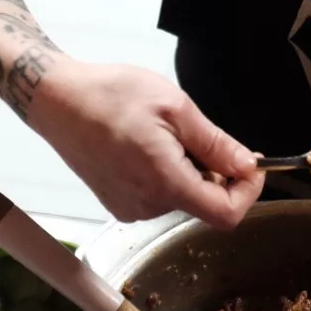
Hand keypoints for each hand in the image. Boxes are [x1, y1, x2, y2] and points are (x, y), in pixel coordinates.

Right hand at [32, 60, 264, 228]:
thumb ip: (215, 144)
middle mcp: (147, 206)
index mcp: (165, 183)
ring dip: (191, 170)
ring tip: (167, 133)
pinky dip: (169, 173)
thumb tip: (248, 165)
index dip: (248, 192)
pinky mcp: (118, 203)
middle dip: (217, 173)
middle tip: (202, 133)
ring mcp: (130, 208)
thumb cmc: (112, 96)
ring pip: (183, 198)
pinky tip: (150, 144)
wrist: (58, 100)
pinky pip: (159, 195)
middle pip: (205, 204)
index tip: (252, 164)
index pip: (226, 215)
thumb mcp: (175, 108)